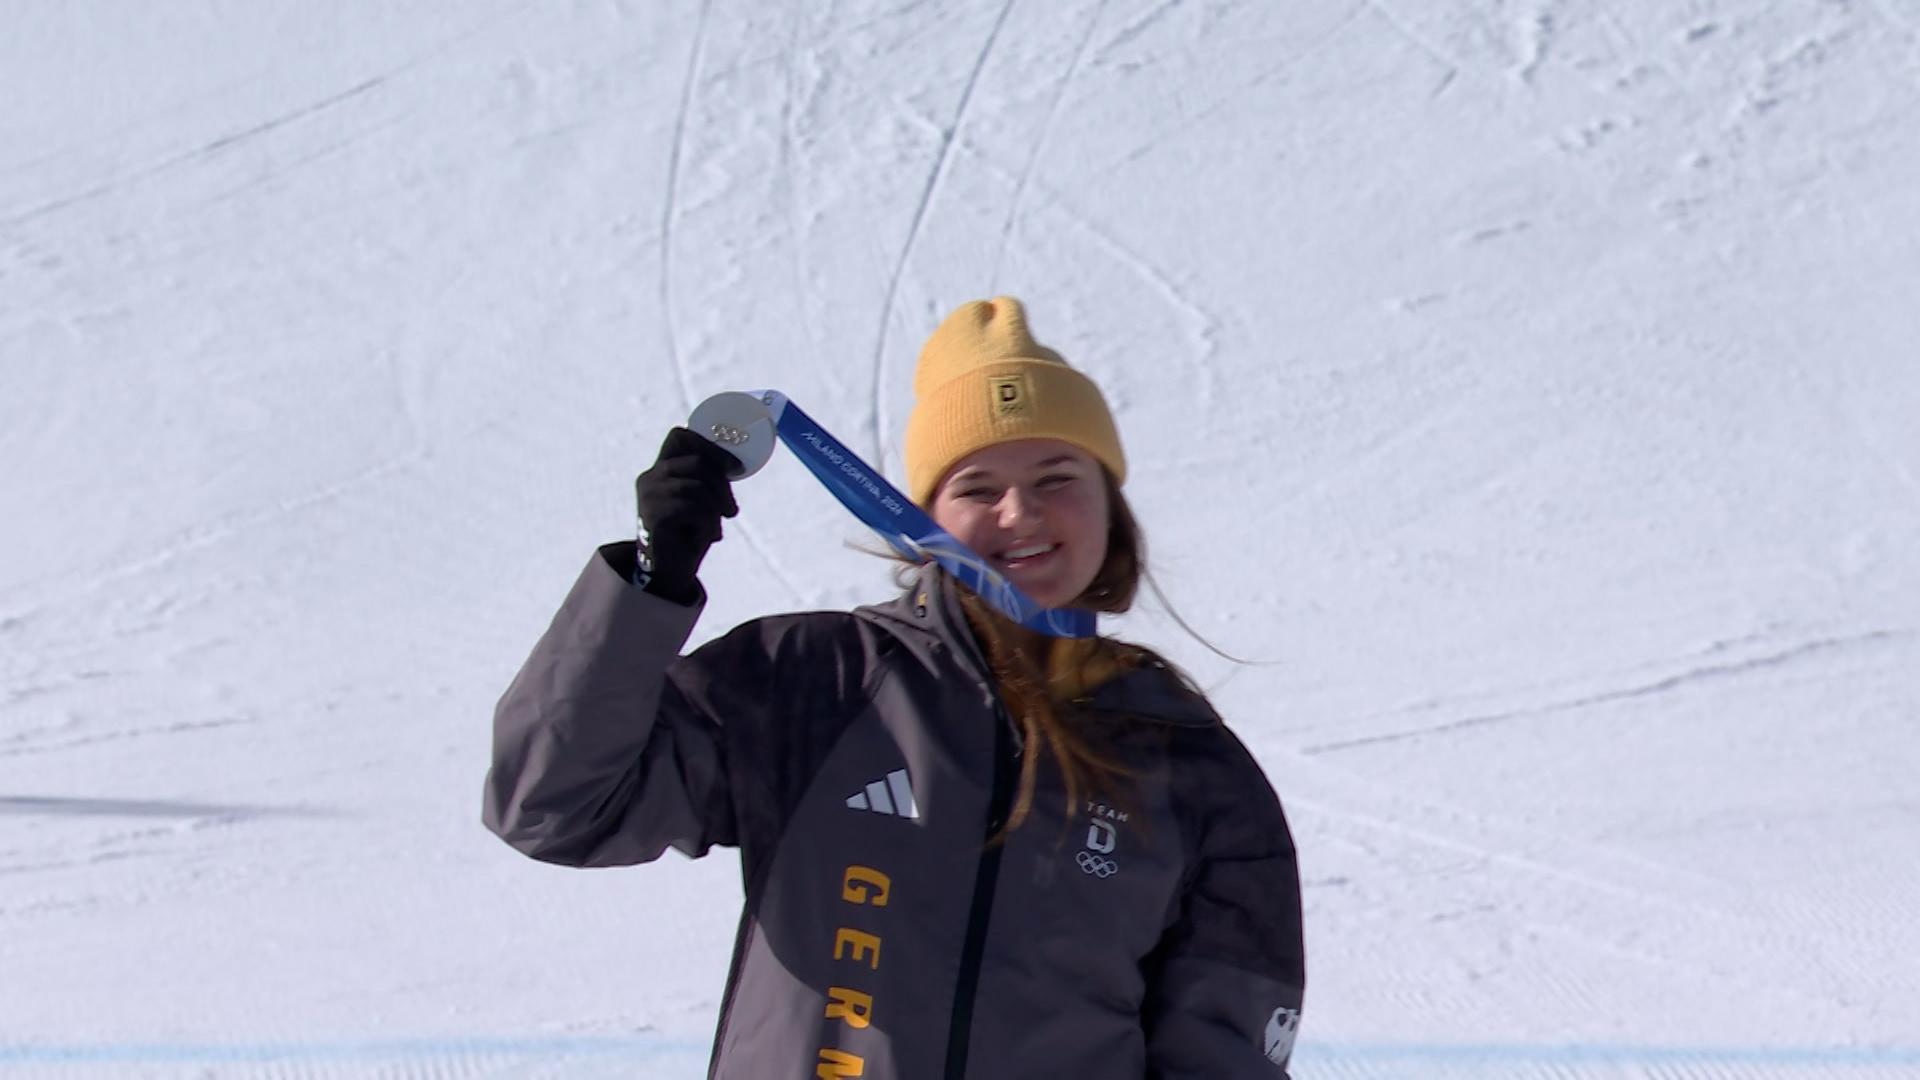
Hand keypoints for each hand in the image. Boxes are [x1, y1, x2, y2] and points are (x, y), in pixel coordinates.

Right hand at [633, 427, 740, 601]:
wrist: (671, 572)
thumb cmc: (689, 534)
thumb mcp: (700, 500)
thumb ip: (707, 479)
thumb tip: (731, 462)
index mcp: (660, 469)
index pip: (680, 437)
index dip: (710, 446)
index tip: (735, 467)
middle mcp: (649, 478)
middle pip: (698, 463)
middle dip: (722, 487)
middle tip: (731, 511)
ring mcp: (649, 496)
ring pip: (699, 487)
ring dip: (715, 510)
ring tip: (714, 529)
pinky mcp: (654, 515)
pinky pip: (695, 508)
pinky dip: (709, 524)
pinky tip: (707, 537)